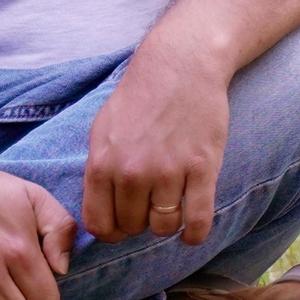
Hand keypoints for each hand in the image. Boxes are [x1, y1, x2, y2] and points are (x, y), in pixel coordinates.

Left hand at [84, 36, 230, 244]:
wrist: (181, 65)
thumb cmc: (141, 96)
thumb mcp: (102, 129)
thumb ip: (98, 170)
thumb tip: (99, 210)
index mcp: (103, 163)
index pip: (99, 223)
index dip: (111, 231)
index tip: (122, 225)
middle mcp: (132, 172)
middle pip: (133, 227)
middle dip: (140, 222)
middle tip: (149, 205)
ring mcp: (168, 172)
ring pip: (164, 227)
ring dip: (167, 224)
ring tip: (171, 208)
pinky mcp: (201, 168)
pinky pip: (198, 220)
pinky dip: (195, 234)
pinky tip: (192, 231)